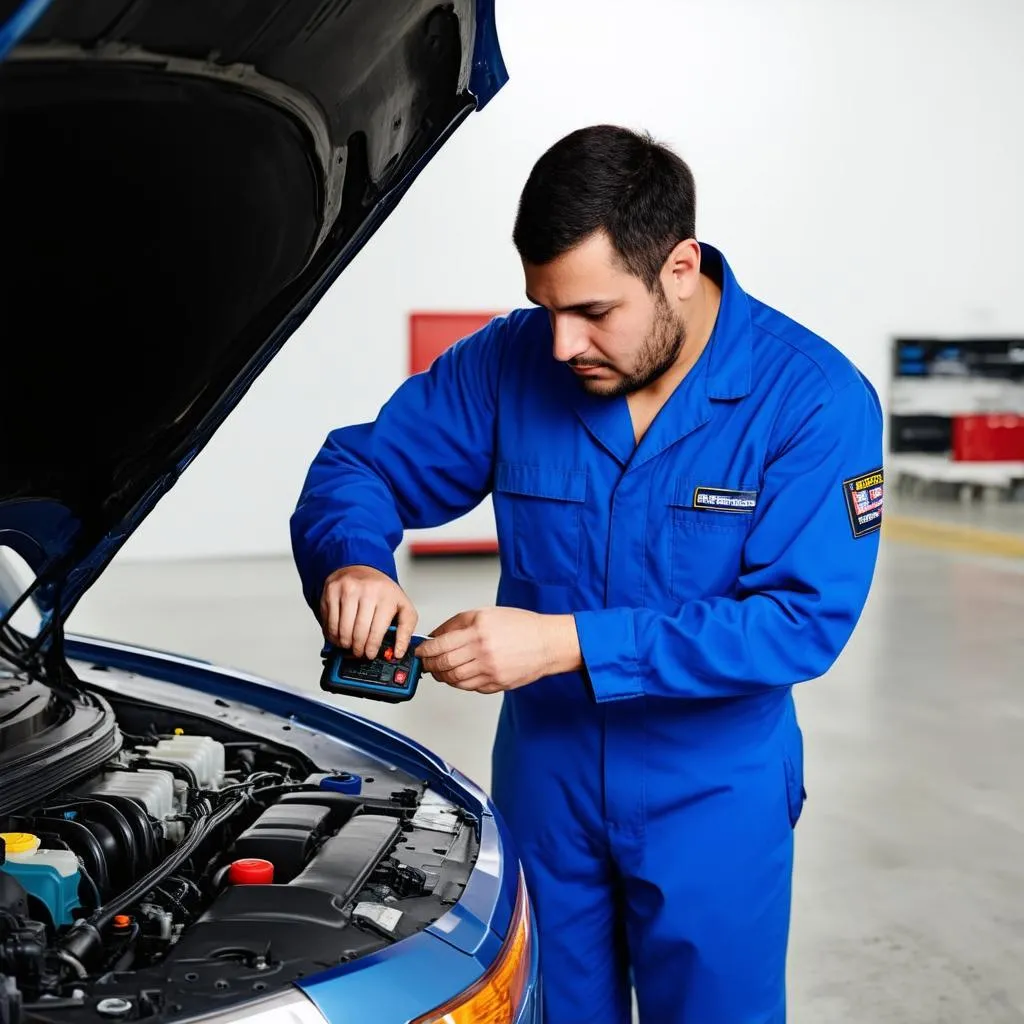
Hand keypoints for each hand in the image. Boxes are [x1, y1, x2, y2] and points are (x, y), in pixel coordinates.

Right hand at [320, 565, 417, 659]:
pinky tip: (339, 635)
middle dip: (358, 648)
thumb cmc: (381, 591)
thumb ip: (405, 630)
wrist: (361, 569)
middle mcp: (367, 590)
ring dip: (344, 643)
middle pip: (358, 632)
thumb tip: (399, 652)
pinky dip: (333, 634)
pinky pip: (329, 622)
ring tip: (349, 645)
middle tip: (359, 652)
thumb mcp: (402, 606)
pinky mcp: (332, 591)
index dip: (372, 647)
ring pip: (342, 629)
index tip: (370, 654)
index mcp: (387, 595)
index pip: (377, 630)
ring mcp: (347, 589)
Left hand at [416, 607, 580, 694]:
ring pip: (454, 679)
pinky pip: (469, 687)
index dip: (425, 650)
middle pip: (444, 664)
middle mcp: (483, 651)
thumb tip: (435, 636)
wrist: (547, 643)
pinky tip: (458, 675)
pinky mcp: (496, 684)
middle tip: (426, 663)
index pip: (441, 645)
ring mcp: (490, 670)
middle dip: (430, 665)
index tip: (420, 651)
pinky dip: (459, 682)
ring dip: (442, 676)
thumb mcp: (486, 614)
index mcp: (479, 630)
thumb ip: (457, 624)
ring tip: (440, 670)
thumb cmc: (520, 626)